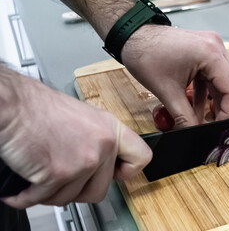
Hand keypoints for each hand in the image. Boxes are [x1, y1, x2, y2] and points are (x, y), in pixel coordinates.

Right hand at [0, 74, 151, 208]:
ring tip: (41, 173)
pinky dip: (29, 196)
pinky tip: (25, 184)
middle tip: (64, 178)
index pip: (141, 158)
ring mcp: (83, 161)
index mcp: (111, 129)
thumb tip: (102, 162)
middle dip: (78, 188)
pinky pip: (45, 200)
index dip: (126, 171)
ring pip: (71, 197)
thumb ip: (97, 140)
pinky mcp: (59, 174)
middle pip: (100, 190)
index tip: (115, 174)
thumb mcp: (83, 118)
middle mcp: (102, 145)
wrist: (12, 104)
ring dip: (52, 191)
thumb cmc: (38, 107)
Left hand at [122, 25, 228, 127]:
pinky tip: (199, 110)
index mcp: (211, 54)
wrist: (132, 35)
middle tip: (219, 127)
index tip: (220, 129)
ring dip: (218, 102)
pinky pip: (213, 76)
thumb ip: (183, 116)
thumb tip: (193, 133)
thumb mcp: (166, 91)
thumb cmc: (146, 56)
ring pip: (225, 80)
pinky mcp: (204, 52)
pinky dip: (208, 93)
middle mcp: (216, 47)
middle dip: (227, 108)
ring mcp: (212, 48)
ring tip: (210, 121)